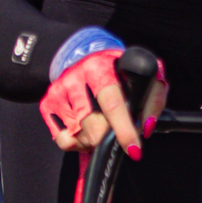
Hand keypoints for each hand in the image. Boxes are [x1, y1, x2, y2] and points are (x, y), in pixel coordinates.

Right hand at [37, 27, 161, 158]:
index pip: (112, 103)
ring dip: (94, 140)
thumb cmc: (119, 69)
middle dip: (108, 139)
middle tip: (117, 134)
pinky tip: (85, 130)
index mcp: (100, 68)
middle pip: (94, 127)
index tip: (134, 149)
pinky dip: (77, 143)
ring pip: (79, 136)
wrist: (82, 53)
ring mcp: (59, 92)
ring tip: (101, 125)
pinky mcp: (47, 104)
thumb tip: (147, 127)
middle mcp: (75, 78)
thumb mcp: (143, 73)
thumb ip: (153, 98)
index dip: (124, 129)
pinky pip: (62, 140)